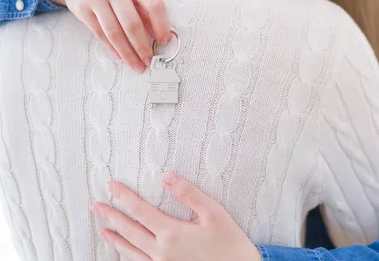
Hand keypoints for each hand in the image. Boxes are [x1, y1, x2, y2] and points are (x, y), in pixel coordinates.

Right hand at [40, 0, 170, 72]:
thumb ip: (146, 10)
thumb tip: (162, 37)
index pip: (154, 5)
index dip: (162, 26)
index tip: (164, 41)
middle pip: (132, 22)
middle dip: (142, 46)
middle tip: (149, 61)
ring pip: (114, 32)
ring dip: (127, 53)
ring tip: (137, 65)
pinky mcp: (82, 9)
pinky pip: (100, 34)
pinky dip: (113, 49)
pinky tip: (121, 58)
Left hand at [91, 173, 261, 260]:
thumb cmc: (229, 242)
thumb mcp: (214, 212)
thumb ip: (189, 194)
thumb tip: (166, 176)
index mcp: (171, 233)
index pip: (140, 210)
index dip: (123, 197)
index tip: (111, 185)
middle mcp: (161, 251)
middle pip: (129, 230)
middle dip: (112, 216)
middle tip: (97, 205)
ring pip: (130, 250)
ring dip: (115, 238)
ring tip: (103, 229)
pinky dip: (127, 255)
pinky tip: (124, 251)